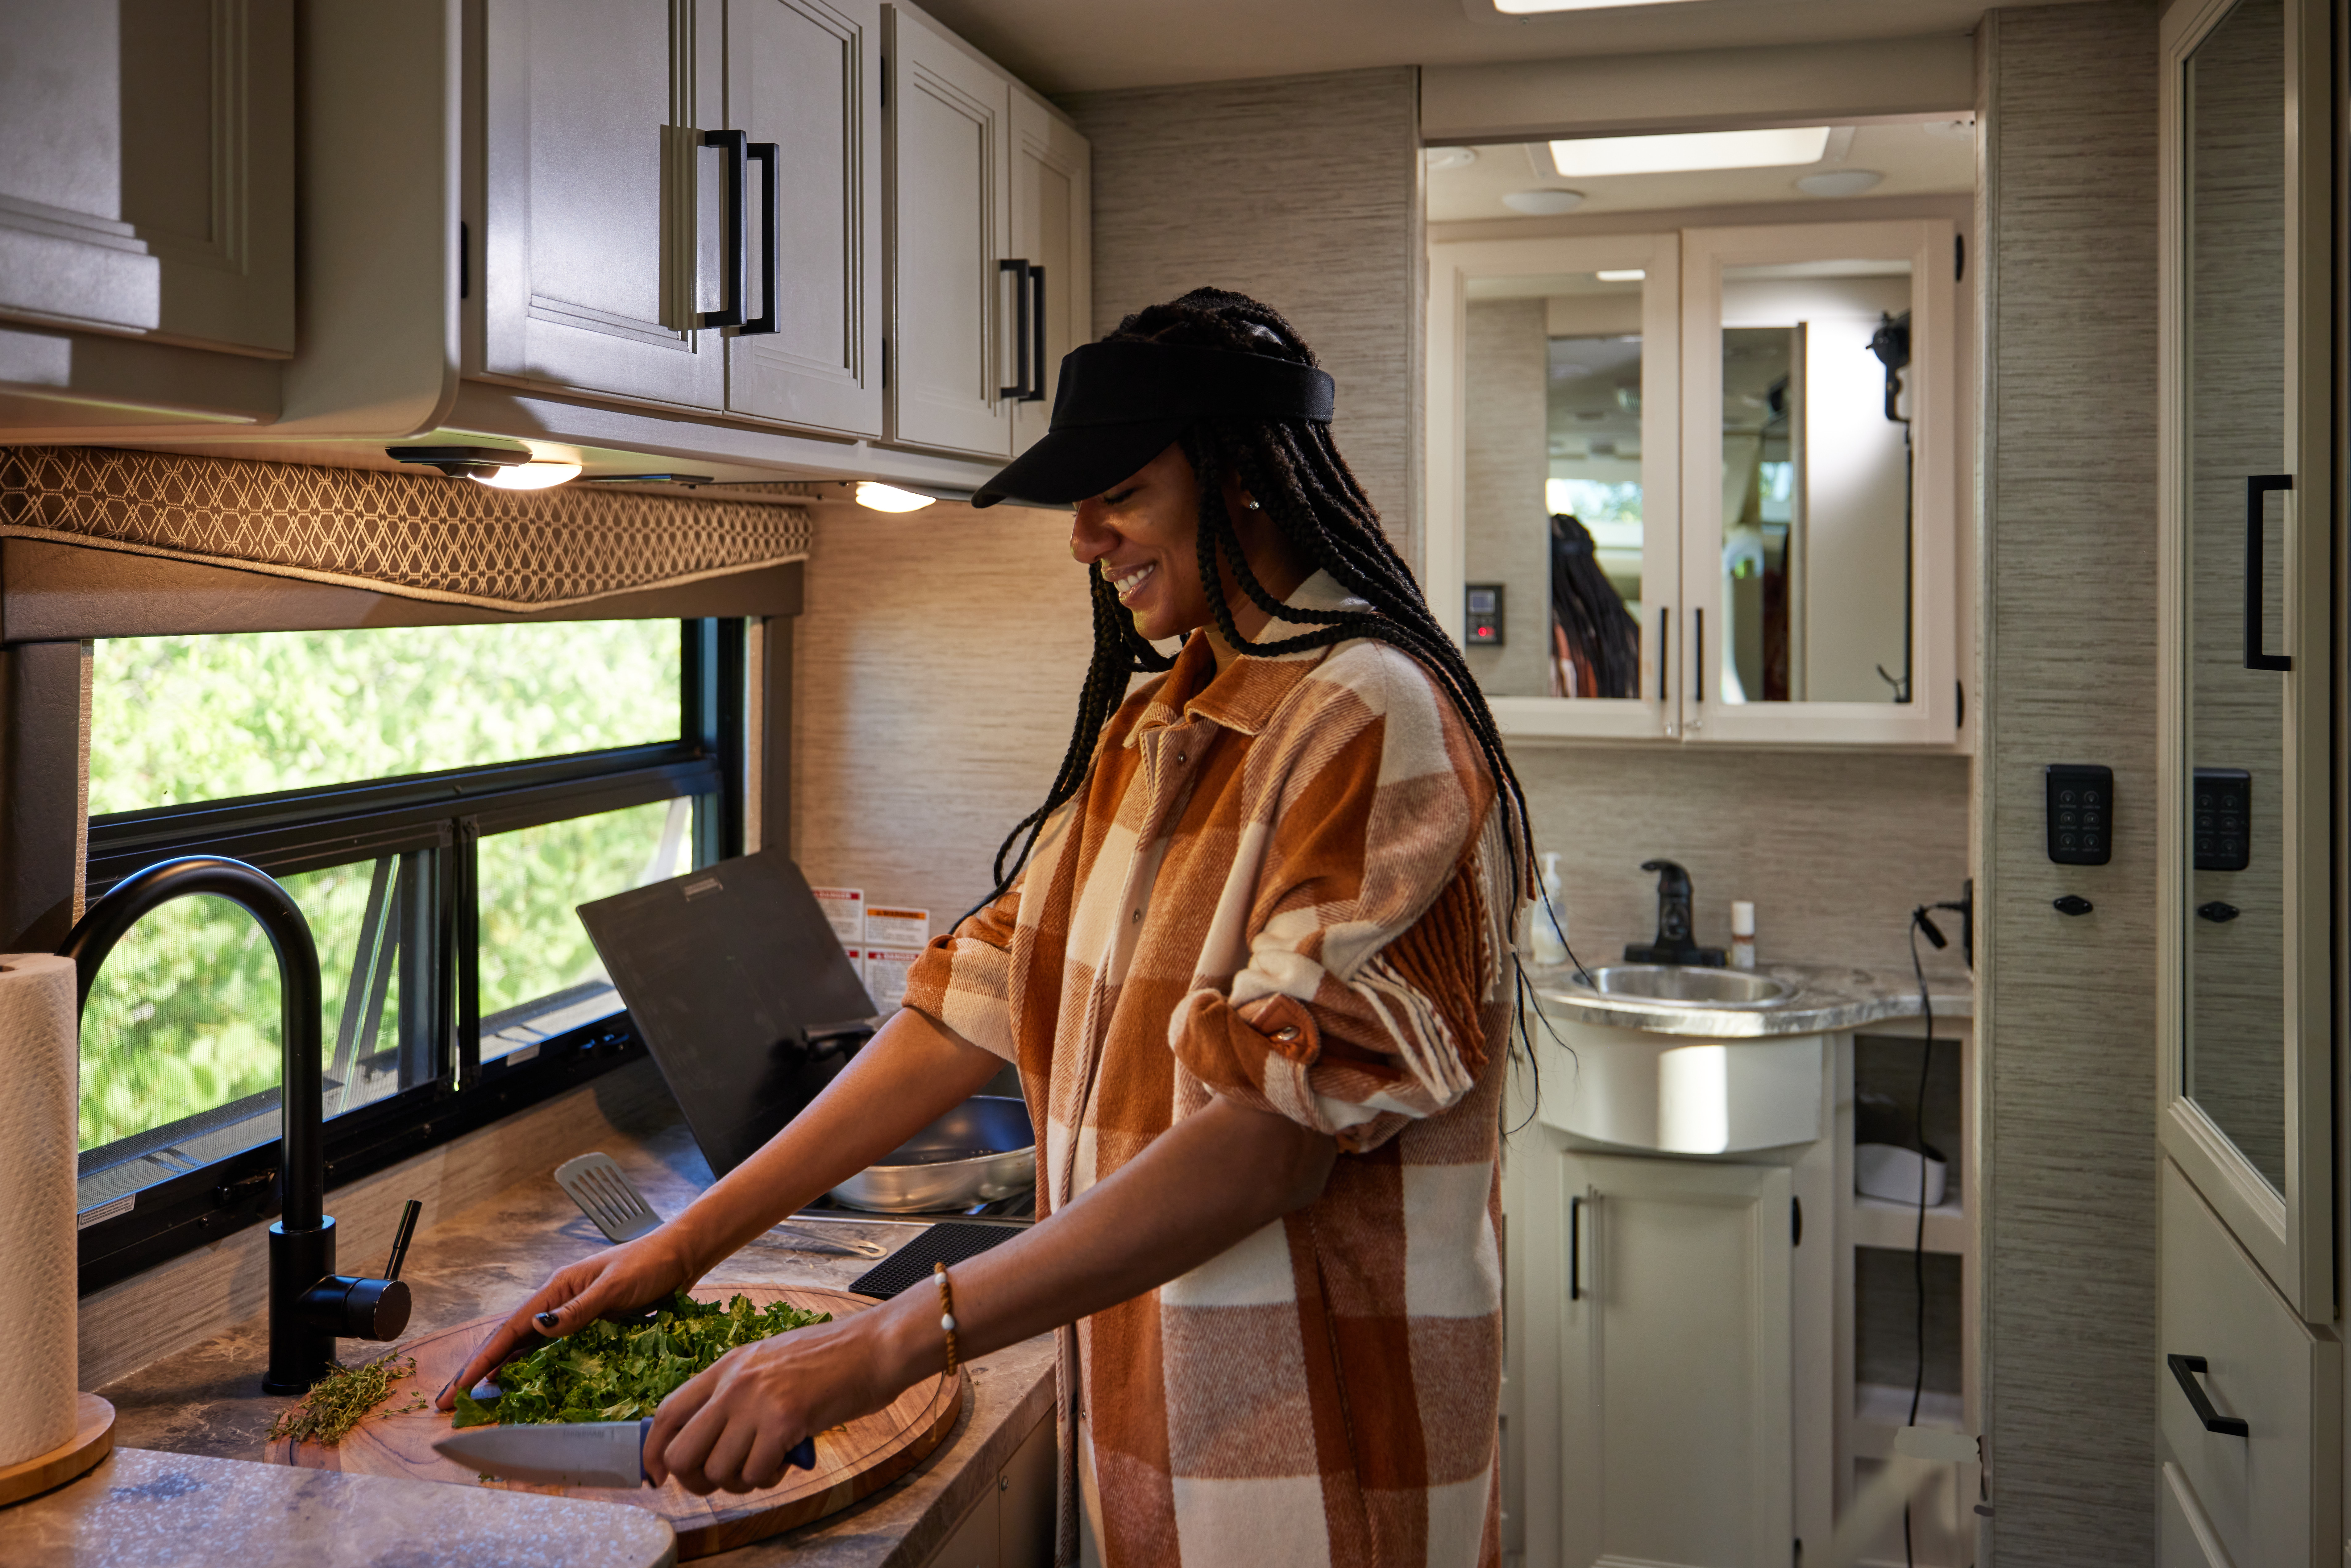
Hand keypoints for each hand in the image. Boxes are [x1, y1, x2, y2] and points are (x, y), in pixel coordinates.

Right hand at [435, 1229, 696, 1410]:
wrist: (678, 1255)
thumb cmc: (649, 1265)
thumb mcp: (614, 1287)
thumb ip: (578, 1309)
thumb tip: (538, 1327)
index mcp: (557, 1289)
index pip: (510, 1331)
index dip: (481, 1362)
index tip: (457, 1389)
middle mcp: (558, 1302)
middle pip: (509, 1341)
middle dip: (478, 1370)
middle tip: (449, 1403)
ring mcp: (571, 1314)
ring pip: (526, 1348)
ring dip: (500, 1372)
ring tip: (476, 1399)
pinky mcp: (589, 1324)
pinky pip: (551, 1350)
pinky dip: (530, 1367)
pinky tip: (520, 1384)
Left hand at [646, 1304, 920, 1494]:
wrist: (875, 1347)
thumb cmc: (830, 1358)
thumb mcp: (769, 1363)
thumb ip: (736, 1392)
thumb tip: (708, 1435)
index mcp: (727, 1366)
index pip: (667, 1413)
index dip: (654, 1452)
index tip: (659, 1475)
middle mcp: (734, 1383)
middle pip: (683, 1452)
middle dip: (697, 1478)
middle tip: (724, 1478)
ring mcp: (757, 1401)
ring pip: (718, 1470)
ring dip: (741, 1480)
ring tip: (767, 1462)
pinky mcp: (784, 1420)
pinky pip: (756, 1473)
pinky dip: (770, 1477)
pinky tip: (788, 1458)